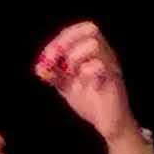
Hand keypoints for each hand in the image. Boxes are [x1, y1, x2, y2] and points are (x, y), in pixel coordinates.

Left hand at [32, 23, 138, 147]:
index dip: (62, 38)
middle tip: (54, 60)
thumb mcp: (66, 85)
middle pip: (90, 30)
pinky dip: (83, 74)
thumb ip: (54, 74)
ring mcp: (111, 66)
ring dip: (75, 57)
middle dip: (66, 42)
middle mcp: (106, 55)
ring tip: (71, 74)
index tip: (48, 56)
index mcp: (95, 53)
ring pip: (93, 45)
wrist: (110, 124)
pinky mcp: (113, 81)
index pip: (82, 29)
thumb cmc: (91, 101)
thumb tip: (40, 67)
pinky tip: (82, 85)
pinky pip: (98, 67)